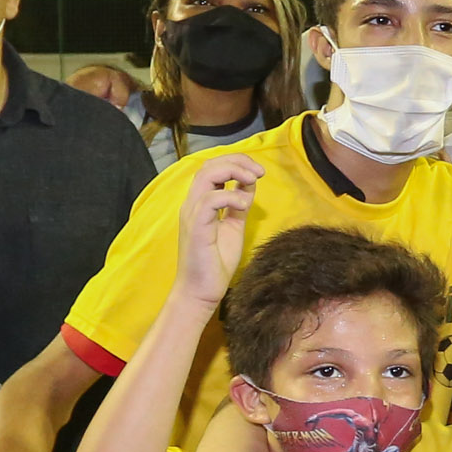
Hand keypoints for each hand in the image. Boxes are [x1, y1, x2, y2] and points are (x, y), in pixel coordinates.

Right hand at [175, 154, 261, 307]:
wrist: (202, 290)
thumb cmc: (215, 262)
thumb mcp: (233, 227)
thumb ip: (238, 205)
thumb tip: (249, 185)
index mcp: (201, 202)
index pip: (212, 168)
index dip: (236, 162)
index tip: (258, 171)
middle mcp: (193, 203)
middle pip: (208, 165)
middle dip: (237, 161)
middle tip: (259, 171)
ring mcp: (192, 213)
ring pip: (207, 175)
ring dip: (234, 172)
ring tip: (254, 180)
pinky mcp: (196, 226)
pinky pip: (210, 199)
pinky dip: (230, 196)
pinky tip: (245, 204)